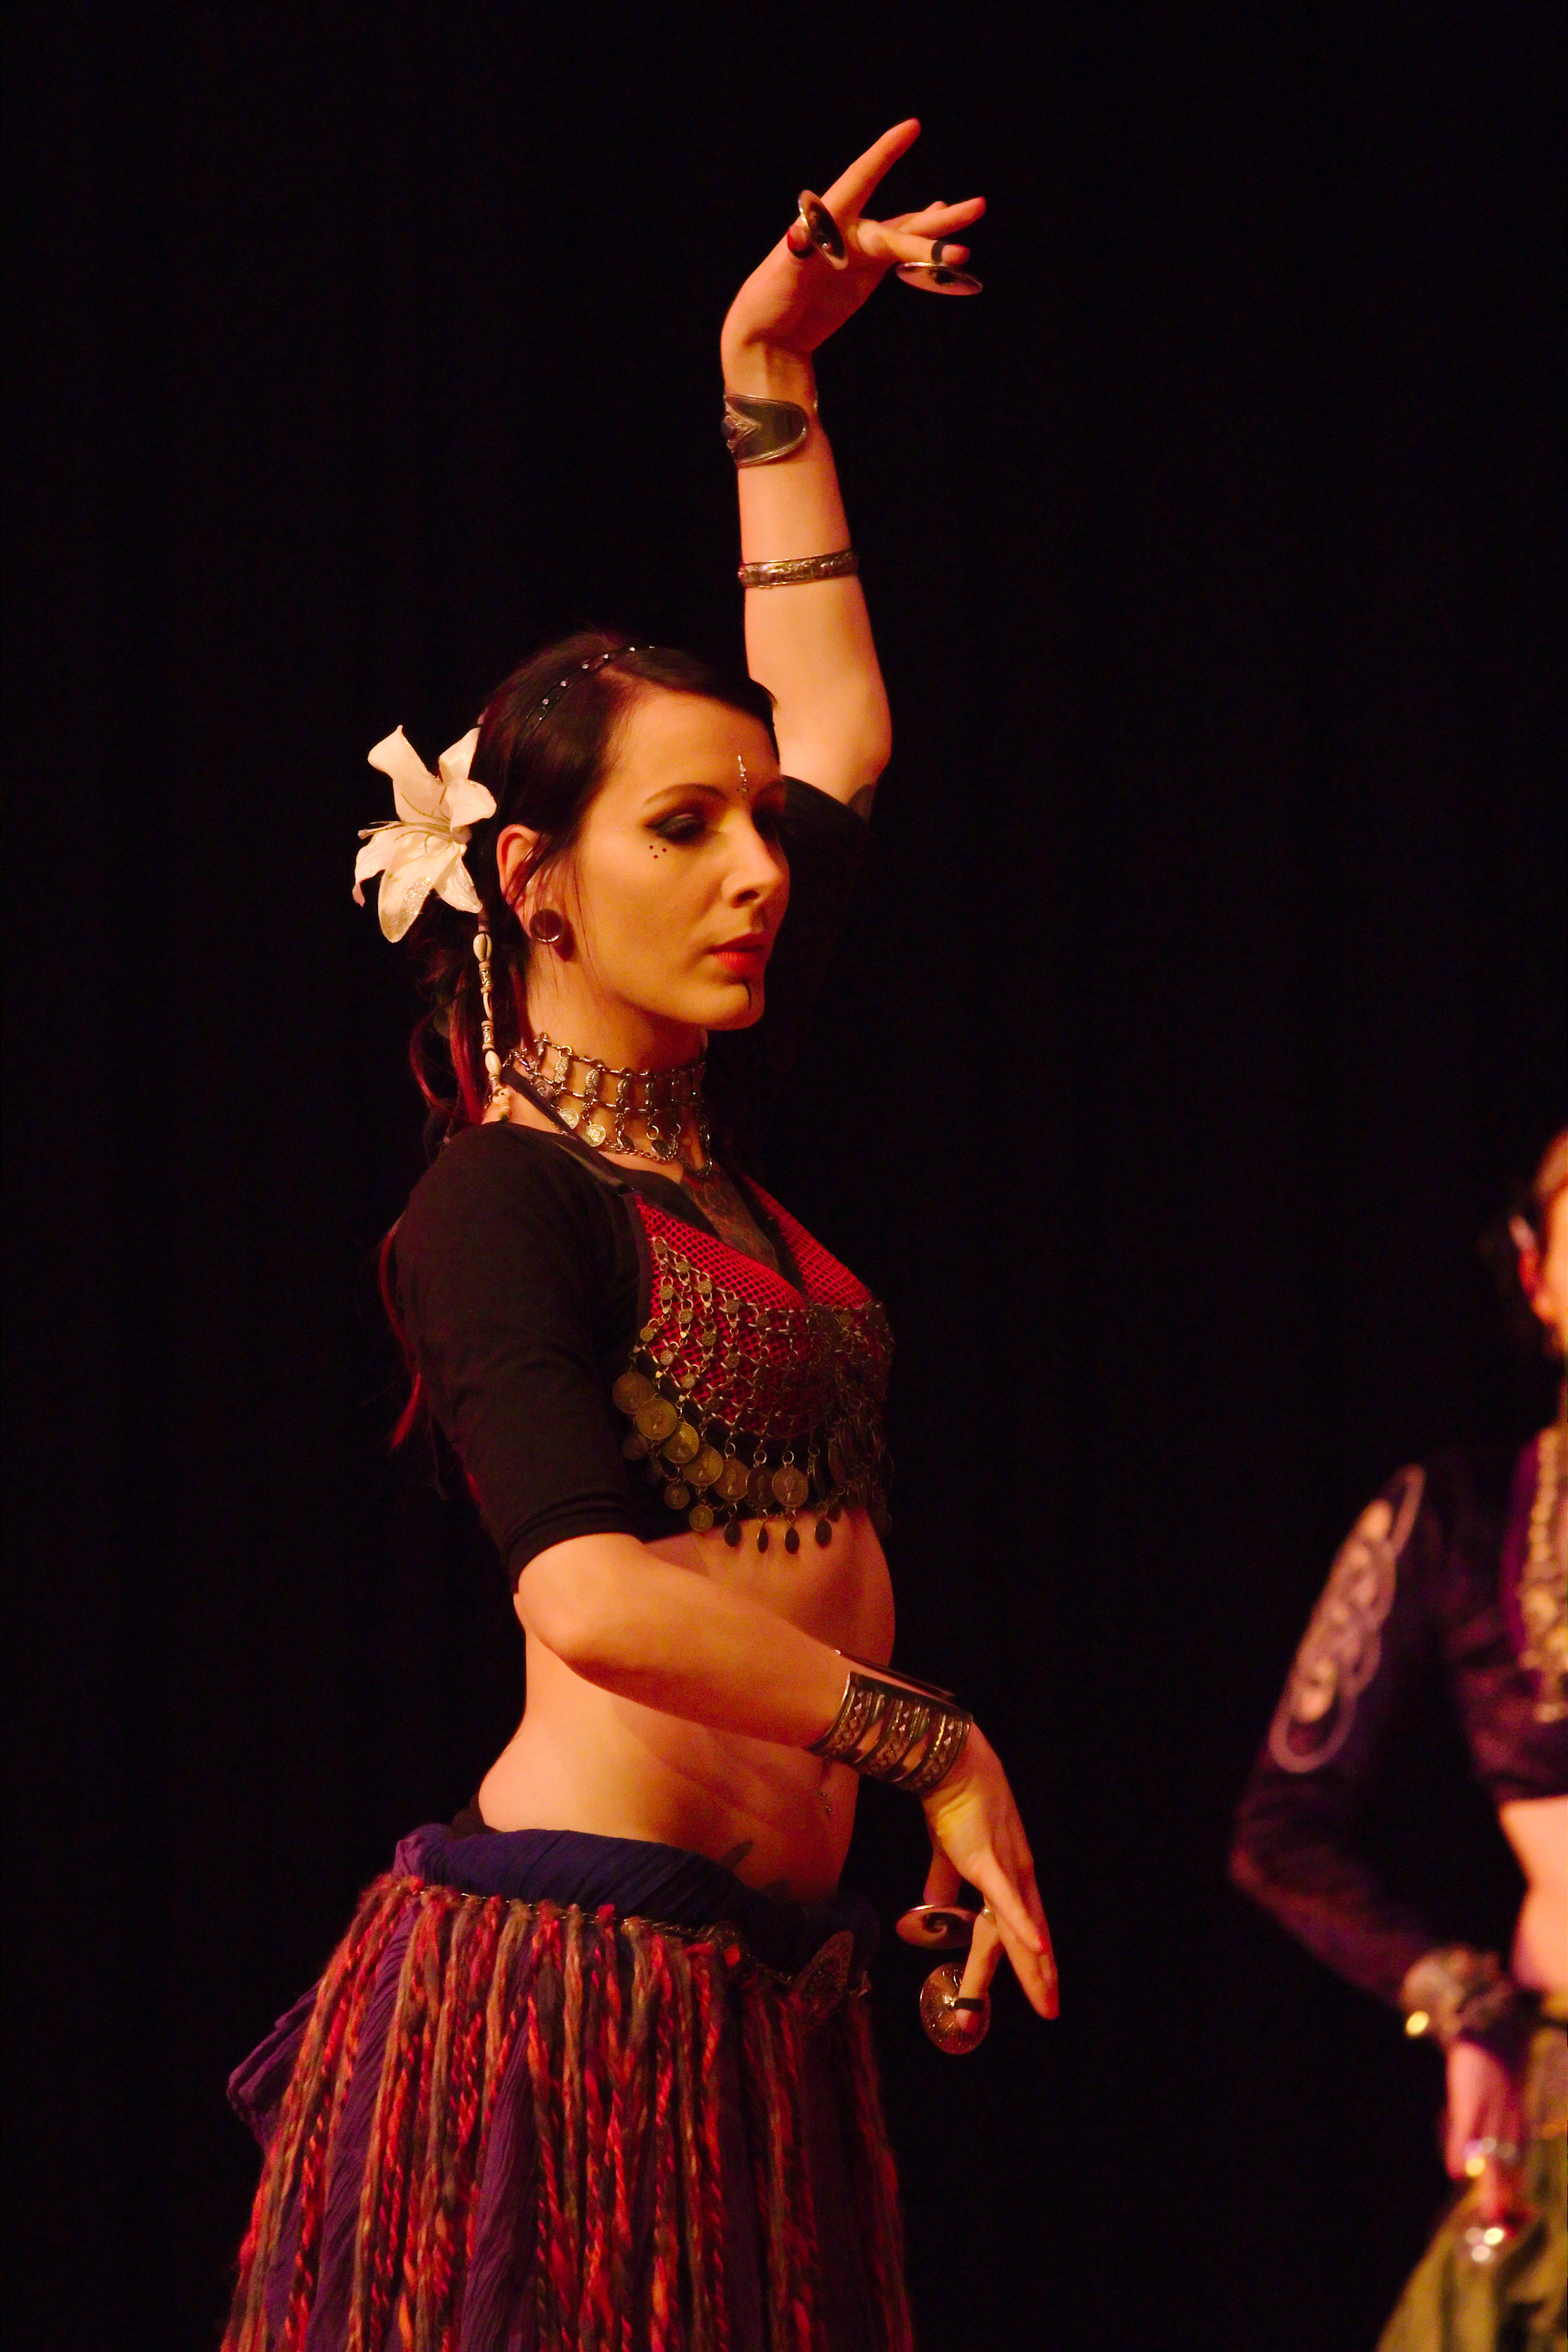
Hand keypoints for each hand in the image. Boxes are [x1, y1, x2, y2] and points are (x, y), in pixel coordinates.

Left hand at [721, 119, 984, 380]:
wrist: (769, 335)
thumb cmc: (767, 302)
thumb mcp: (778, 279)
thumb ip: (794, 257)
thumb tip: (800, 237)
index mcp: (826, 221)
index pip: (860, 179)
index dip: (885, 154)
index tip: (911, 127)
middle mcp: (848, 231)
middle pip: (899, 223)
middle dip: (935, 222)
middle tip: (975, 208)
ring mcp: (860, 251)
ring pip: (907, 234)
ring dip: (940, 228)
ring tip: (975, 209)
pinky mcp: (867, 273)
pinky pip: (903, 256)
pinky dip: (926, 245)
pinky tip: (947, 234)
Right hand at [920, 1723, 1057, 2020]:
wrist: (952, 1763)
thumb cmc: (950, 1800)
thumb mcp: (947, 1847)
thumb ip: (943, 1878)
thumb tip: (933, 1904)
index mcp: (1006, 1873)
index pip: (1016, 1925)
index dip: (1026, 1958)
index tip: (1036, 1989)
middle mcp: (1016, 1875)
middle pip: (1026, 1937)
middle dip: (1037, 1977)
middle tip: (1049, 2011)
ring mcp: (1006, 1870)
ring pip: (1019, 1930)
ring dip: (1032, 1968)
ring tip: (1046, 2000)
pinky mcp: (990, 1862)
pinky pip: (1006, 1902)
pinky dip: (1022, 1927)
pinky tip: (1038, 1951)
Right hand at [1444, 2039, 1527, 2226]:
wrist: (1490, 2025)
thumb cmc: (1493, 2063)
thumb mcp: (1498, 2095)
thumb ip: (1487, 2126)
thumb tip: (1469, 2161)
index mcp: (1517, 2120)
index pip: (1518, 2162)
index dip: (1515, 2189)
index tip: (1515, 2217)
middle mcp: (1509, 2120)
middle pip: (1508, 2164)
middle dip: (1504, 2196)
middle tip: (1500, 2224)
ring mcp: (1490, 2109)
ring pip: (1493, 2153)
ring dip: (1491, 2184)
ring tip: (1490, 2212)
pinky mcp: (1470, 2096)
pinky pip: (1467, 2128)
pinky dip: (1462, 2150)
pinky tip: (1458, 2170)